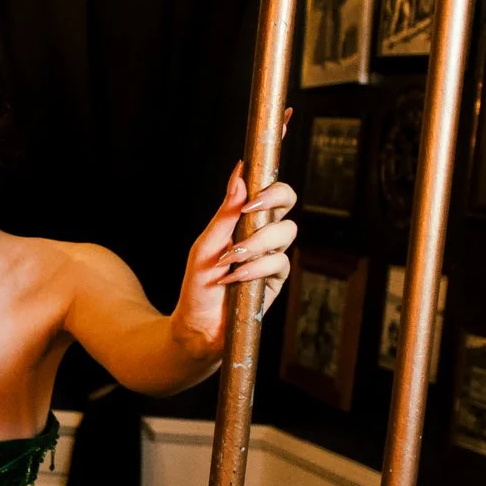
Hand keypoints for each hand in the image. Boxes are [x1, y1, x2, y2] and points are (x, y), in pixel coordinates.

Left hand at [172, 159, 298, 357]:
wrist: (198, 325)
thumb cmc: (198, 284)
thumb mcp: (206, 245)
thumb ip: (225, 213)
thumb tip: (238, 174)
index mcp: (244, 219)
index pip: (264, 187)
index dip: (271, 172)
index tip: (264, 161)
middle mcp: (262, 233)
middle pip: (287, 200)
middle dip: (275, 198)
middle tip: (253, 207)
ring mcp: (271, 255)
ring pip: (285, 231)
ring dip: (258, 241)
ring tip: (232, 258)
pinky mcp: (276, 279)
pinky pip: (279, 262)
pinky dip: (256, 268)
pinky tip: (237, 277)